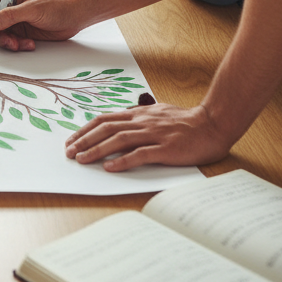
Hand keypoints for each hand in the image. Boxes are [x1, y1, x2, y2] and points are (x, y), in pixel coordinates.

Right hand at [0, 0, 83, 51]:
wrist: (74, 17)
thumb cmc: (56, 6)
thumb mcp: (32, 9)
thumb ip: (10, 16)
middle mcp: (8, 6)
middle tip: (8, 42)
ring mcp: (14, 19)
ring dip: (8, 42)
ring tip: (21, 44)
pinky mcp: (20, 31)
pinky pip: (11, 41)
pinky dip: (17, 45)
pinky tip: (30, 44)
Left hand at [64, 102, 231, 170]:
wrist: (212, 124)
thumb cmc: (186, 121)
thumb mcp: (157, 113)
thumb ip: (139, 117)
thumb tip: (120, 121)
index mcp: (139, 114)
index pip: (105, 119)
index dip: (85, 129)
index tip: (71, 140)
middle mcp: (142, 122)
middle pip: (106, 128)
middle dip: (84, 140)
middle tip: (69, 152)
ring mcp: (154, 134)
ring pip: (119, 140)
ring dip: (97, 150)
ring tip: (82, 159)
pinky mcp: (166, 149)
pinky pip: (141, 154)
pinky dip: (123, 161)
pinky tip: (110, 168)